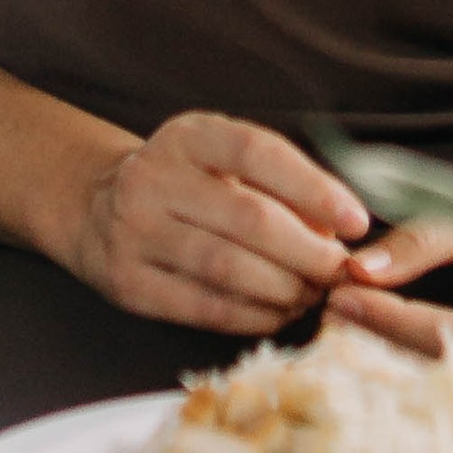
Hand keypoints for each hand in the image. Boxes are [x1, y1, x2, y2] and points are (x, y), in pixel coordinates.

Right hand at [69, 113, 370, 335]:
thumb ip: (278, 184)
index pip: (258, 152)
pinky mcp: (129, 284)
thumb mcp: (221, 161)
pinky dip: (253, 316)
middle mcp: (154, 178)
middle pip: (250, 219)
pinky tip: (278, 313)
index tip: (356, 221)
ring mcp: (135, 232)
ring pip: (228, 268)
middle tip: (339, 271)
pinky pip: (205, 307)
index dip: (314, 188)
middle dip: (309, 252)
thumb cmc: (186, 185)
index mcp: (187, 136)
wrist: (97, 209)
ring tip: (312, 294)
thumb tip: (342, 231)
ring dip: (285, 288)